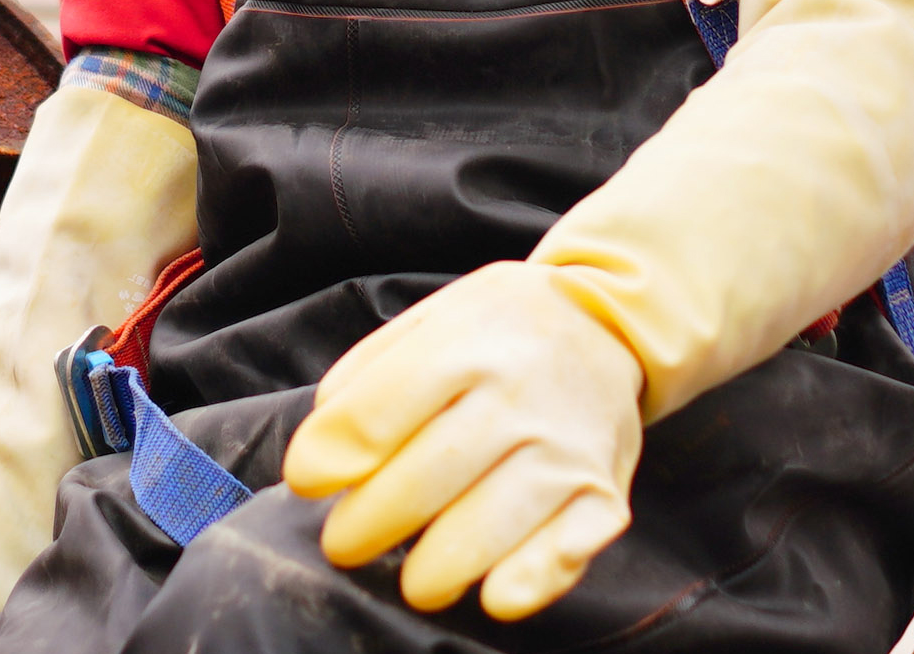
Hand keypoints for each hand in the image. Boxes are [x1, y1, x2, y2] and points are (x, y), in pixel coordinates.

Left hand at [283, 261, 644, 619]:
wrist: (607, 322)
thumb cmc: (497, 331)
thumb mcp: (428, 319)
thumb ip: (366, 375)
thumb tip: (325, 452)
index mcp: (462, 346)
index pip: (374, 417)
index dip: (325, 460)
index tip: (306, 482)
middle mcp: (517, 397)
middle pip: (419, 483)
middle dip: (365, 526)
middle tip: (344, 543)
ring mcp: (564, 450)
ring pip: (483, 529)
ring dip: (433, 570)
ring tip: (413, 580)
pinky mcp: (602, 494)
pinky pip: (561, 553)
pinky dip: (524, 582)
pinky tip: (492, 593)